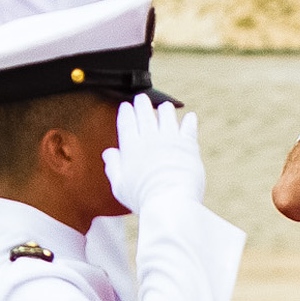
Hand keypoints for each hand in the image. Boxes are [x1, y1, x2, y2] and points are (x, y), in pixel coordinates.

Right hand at [101, 93, 205, 216]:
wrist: (170, 202)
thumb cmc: (142, 198)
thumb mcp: (120, 186)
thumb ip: (113, 167)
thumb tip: (108, 153)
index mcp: (131, 147)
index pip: (126, 122)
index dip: (126, 112)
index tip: (126, 106)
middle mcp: (150, 138)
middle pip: (145, 114)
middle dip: (142, 104)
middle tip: (141, 98)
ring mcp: (170, 139)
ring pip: (167, 116)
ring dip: (165, 110)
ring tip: (165, 107)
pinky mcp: (188, 145)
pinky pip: (189, 128)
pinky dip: (189, 121)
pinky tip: (190, 117)